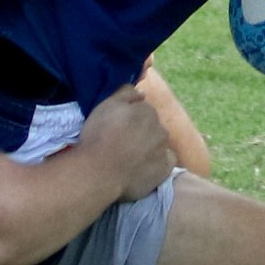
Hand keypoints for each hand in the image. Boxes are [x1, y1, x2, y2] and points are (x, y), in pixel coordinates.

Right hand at [77, 84, 177, 202]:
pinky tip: (143, 166)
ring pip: (158, 143)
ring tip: (130, 156)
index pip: (142, 109)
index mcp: (147, 110)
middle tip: (121, 142)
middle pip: (152, 126)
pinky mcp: (165, 169)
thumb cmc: (99, 136)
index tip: (116, 127)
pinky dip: (157, 162)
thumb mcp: (105, 105)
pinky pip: (165, 162)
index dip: (129, 117)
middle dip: (141, 131)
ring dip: (149, 146)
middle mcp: (160, 128)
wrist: (99, 171)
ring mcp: (164, 149)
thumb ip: (126, 93)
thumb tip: (141, 92)